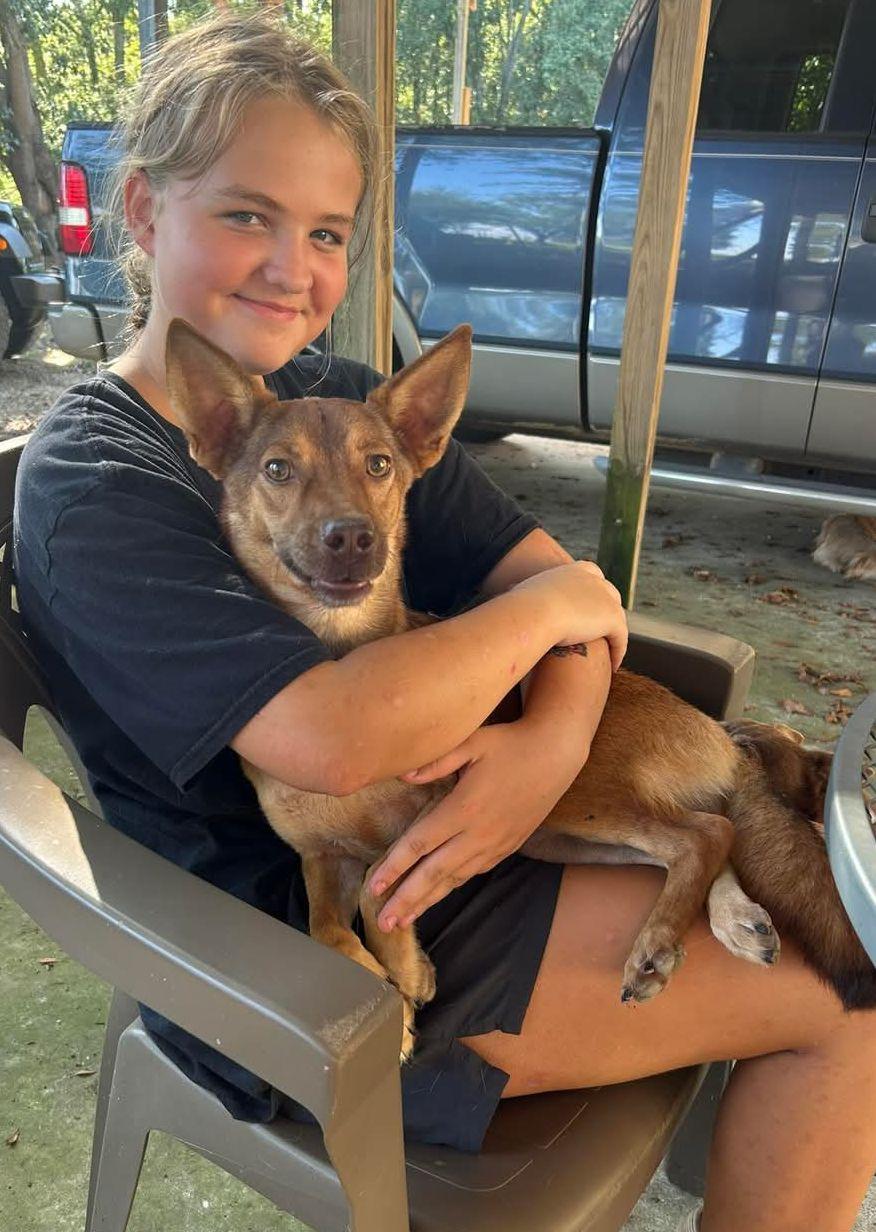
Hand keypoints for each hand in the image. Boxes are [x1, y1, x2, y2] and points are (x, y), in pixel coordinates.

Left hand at [367, 719, 587, 931]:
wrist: (555, 756)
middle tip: (384, 923)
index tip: (373, 887)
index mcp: (464, 808)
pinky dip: (452, 886)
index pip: (421, 844)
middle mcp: (479, 834)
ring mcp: (495, 844)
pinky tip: (437, 895)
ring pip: (454, 879)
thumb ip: (435, 761)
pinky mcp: (508, 847)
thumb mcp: (472, 742)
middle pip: (434, 873)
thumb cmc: (510, 744)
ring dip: (427, 901)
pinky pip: (473, 872)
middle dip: (406, 900)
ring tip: (404, 921)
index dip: (395, 867)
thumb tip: (401, 775)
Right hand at [514, 561, 627, 669]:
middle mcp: (594, 580)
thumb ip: (523, 594)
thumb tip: (506, 594)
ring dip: (614, 633)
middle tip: (601, 630)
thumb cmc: (521, 606)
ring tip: (609, 651)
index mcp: (574, 570)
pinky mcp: (612, 618)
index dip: (592, 590)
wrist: (535, 612)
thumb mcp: (522, 593)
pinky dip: (618, 651)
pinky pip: (620, 638)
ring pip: (617, 617)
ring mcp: (606, 598)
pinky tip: (613, 665)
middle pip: (609, 594)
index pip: (592, 574)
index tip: (588, 605)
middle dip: (607, 610)